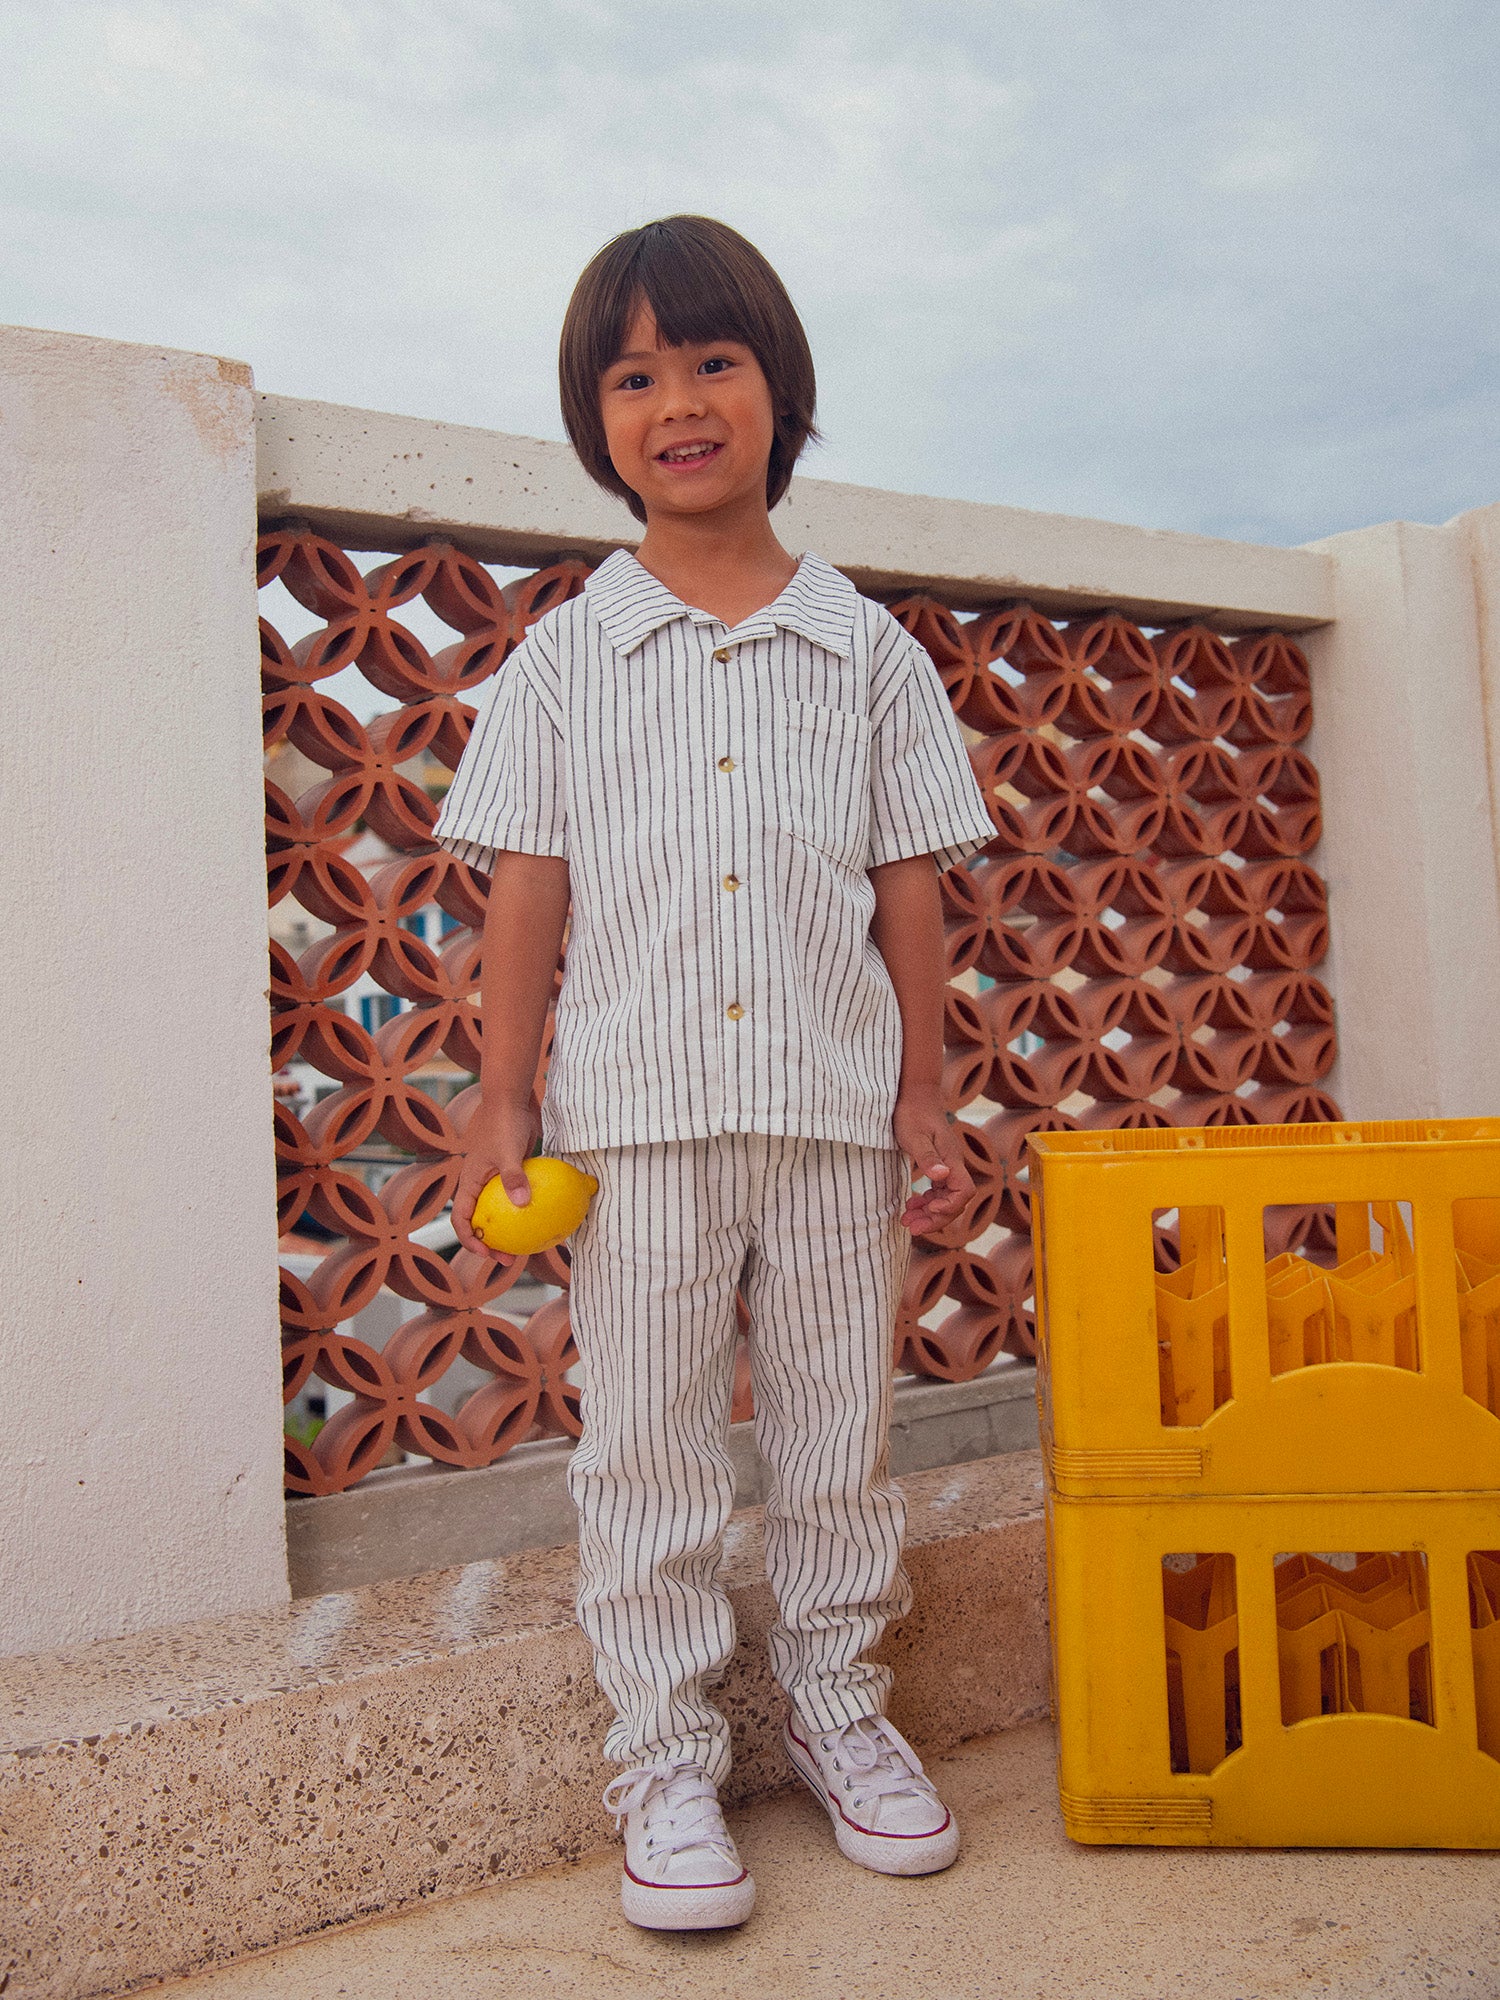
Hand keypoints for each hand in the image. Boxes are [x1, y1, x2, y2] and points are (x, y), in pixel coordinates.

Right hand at [451, 1096, 541, 1259]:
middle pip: (480, 1222)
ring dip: (509, 1230)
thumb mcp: (508, 1152)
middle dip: (491, 1244)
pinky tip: (545, 1218)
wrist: (511, 1098)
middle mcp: (478, 1185)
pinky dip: (525, 1209)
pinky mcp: (511, 1172)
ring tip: (528, 1246)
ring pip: (499, 1212)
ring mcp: (495, 1180)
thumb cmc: (504, 1123)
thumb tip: (523, 1204)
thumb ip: (513, 1178)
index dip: (470, 1240)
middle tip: (511, 1259)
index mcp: (468, 1183)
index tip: (488, 1252)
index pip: (462, 1220)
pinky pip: (516, 1197)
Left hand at [893, 1090, 973, 1235]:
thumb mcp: (914, 1135)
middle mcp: (953, 1164)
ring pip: (946, 1198)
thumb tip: (941, 1176)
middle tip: (912, 1227)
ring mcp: (948, 1165)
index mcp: (952, 1159)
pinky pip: (939, 1191)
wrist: (915, 1093)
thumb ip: (927, 1157)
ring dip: (929, 1213)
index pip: (963, 1192)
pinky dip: (927, 1201)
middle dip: (936, 1218)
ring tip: (907, 1221)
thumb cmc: (912, 1112)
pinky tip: (912, 1205)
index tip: (930, 1209)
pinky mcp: (939, 1164)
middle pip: (956, 1201)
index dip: (950, 1206)